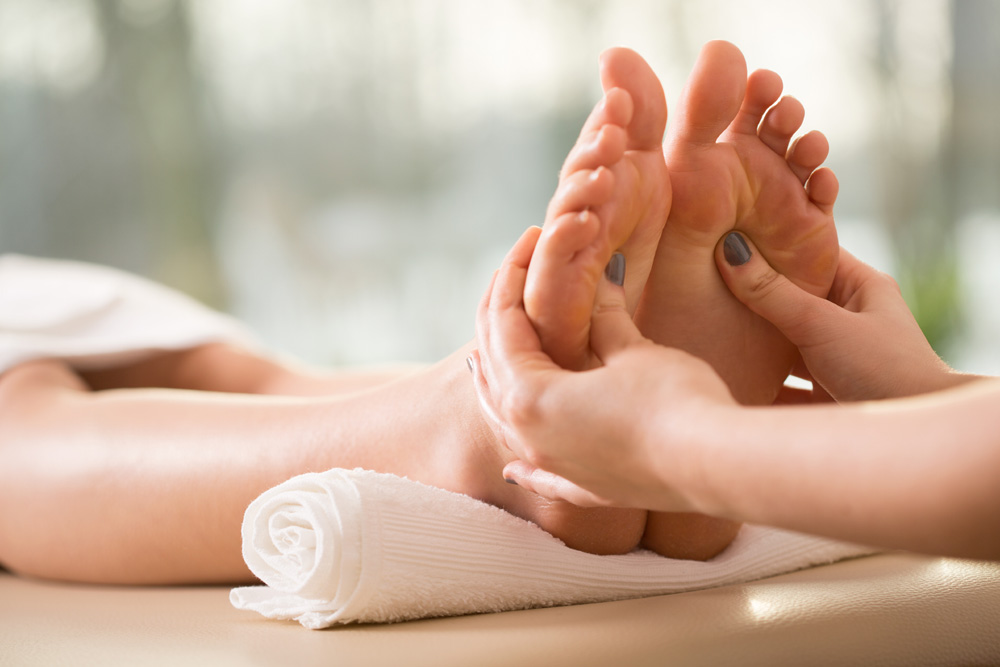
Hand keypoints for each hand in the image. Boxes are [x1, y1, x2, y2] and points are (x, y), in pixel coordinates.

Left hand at [472, 226, 735, 508]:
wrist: (714, 463)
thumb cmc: (673, 400)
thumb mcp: (633, 349)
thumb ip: (605, 320)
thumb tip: (601, 283)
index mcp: (529, 397)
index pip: (505, 328)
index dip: (513, 280)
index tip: (526, 245)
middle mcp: (529, 438)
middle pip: (495, 373)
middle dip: (500, 322)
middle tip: (510, 283)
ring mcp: (554, 469)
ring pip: (506, 424)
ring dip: (496, 387)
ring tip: (486, 361)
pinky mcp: (586, 489)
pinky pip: (540, 477)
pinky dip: (524, 470)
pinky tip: (513, 472)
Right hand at [716, 233, 966, 400]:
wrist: (909, 444)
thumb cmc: (884, 371)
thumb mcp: (823, 326)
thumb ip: (773, 294)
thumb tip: (730, 249)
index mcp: (860, 288)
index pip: (811, 253)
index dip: (774, 243)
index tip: (730, 233)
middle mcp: (848, 320)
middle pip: (790, 299)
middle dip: (752, 294)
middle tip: (706, 279)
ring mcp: (833, 359)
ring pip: (781, 343)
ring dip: (750, 341)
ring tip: (707, 326)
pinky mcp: (819, 395)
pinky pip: (778, 382)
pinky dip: (754, 380)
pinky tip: (722, 375)